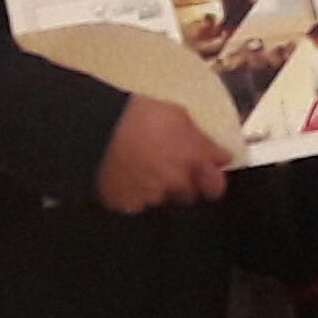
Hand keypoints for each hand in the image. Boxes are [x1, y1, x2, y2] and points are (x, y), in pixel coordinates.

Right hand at [94, 95, 231, 213]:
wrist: (98, 127)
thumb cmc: (138, 113)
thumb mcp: (178, 115)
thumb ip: (201, 139)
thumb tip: (220, 155)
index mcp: (194, 158)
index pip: (216, 182)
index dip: (213, 178)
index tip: (209, 173)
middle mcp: (177, 182)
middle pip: (190, 195)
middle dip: (185, 185)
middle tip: (170, 169)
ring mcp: (152, 196)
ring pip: (162, 201)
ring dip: (158, 189)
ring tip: (142, 169)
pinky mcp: (127, 205)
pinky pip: (136, 205)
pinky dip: (134, 195)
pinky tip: (126, 178)